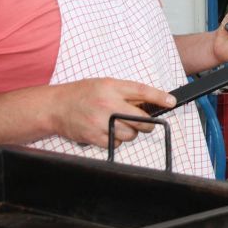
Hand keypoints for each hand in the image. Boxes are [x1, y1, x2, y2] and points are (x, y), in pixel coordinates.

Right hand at [49, 78, 176, 148]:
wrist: (55, 106)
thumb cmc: (82, 93)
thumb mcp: (105, 84)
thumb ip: (126, 92)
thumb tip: (149, 103)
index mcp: (112, 87)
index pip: (142, 91)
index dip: (159, 97)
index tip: (171, 102)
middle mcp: (107, 103)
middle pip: (141, 119)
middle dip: (146, 123)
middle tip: (144, 121)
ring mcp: (100, 122)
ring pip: (131, 134)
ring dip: (130, 132)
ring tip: (119, 124)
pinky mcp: (94, 137)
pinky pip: (117, 143)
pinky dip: (117, 139)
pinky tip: (108, 131)